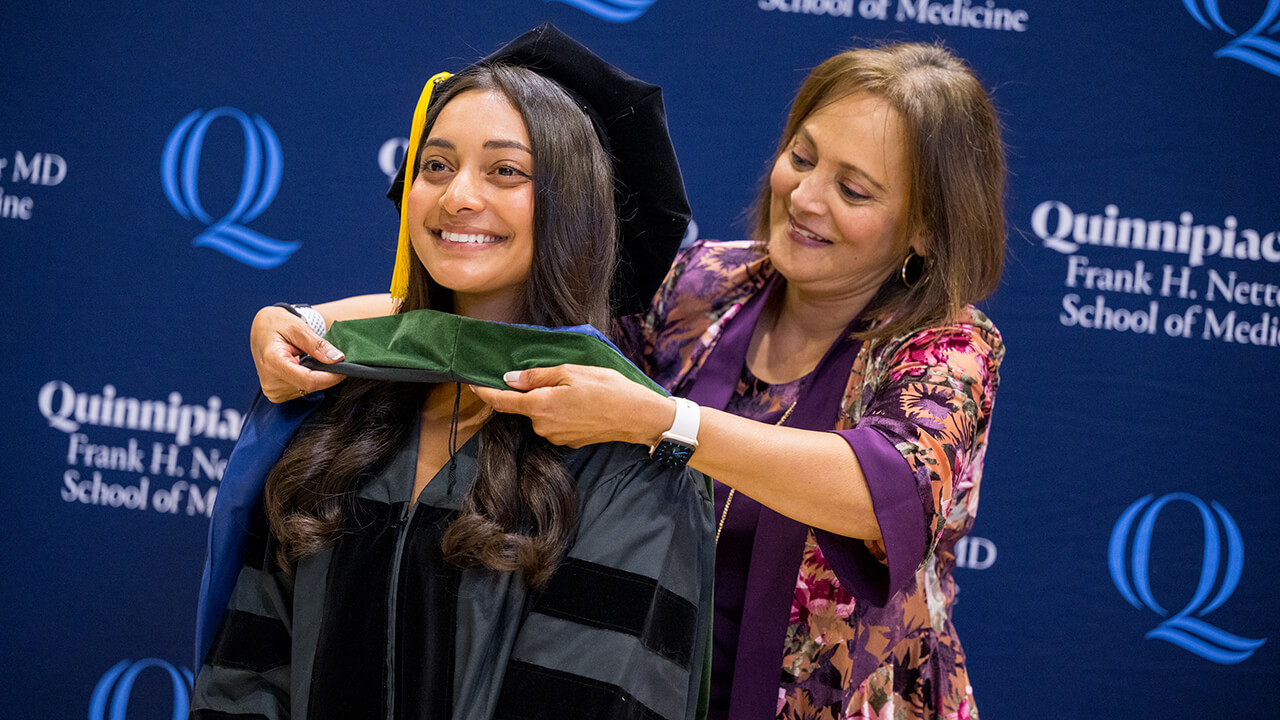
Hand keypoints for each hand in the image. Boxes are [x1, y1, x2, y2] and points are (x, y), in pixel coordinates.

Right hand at [251, 305, 346, 402]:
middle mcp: (270, 381)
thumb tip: (337, 359)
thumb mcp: (298, 327)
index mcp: (272, 362)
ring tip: (306, 357)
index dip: (331, 377)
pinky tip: (301, 366)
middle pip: (310, 386)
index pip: (309, 380)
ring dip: (316, 376)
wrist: (261, 329)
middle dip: (325, 374)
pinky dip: (307, 379)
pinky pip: (301, 390)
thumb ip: (317, 345)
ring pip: (308, 389)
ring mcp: (272, 391)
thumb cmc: (278, 324)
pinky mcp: (276, 394)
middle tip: (326, 357)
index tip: (345, 368)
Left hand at [470, 364, 673, 448]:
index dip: (484, 391)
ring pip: (541, 415)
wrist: (637, 416)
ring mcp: (556, 437)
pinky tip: (582, 404)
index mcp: (540, 406)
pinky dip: (562, 413)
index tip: (471, 383)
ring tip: (577, 390)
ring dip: (549, 402)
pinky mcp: (569, 442)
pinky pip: (556, 424)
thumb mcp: (571, 372)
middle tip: (557, 377)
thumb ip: (537, 377)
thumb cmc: (607, 389)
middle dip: (531, 392)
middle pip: (524, 407)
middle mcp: (543, 426)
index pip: (502, 401)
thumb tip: (510, 379)